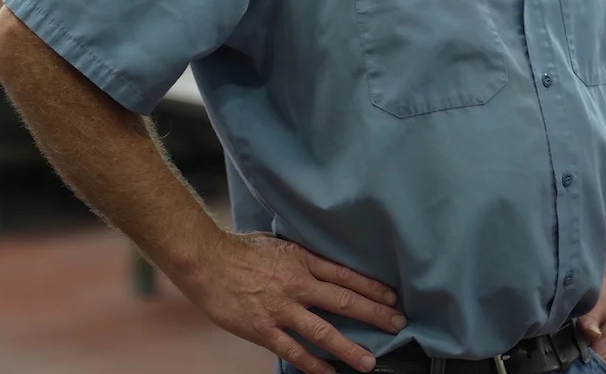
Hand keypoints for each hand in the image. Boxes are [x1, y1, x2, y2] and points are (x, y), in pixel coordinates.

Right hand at [180, 231, 405, 373]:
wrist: (208, 262)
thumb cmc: (242, 249)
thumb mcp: (280, 244)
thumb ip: (303, 258)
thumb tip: (324, 266)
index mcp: (303, 260)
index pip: (346, 275)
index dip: (372, 287)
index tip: (392, 298)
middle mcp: (298, 284)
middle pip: (344, 301)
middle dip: (374, 315)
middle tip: (398, 325)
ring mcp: (282, 309)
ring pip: (323, 332)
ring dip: (349, 348)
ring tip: (368, 363)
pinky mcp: (264, 330)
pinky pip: (294, 352)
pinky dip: (313, 366)